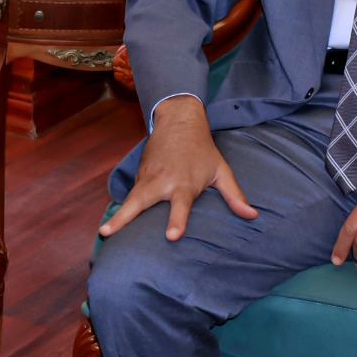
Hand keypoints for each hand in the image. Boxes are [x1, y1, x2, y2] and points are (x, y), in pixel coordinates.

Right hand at [99, 95, 257, 241]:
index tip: (172, 236)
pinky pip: (131, 196)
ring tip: (103, 233)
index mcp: (183, 183)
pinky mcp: (140, 177)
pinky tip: (113, 226)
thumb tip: (253, 216)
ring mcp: (147, 178)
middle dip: (124, 218)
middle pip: (140, 203)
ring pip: (130, 199)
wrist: (178, 120)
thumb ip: (234, 195)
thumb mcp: (221, 170)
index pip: (180, 206)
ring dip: (117, 216)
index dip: (177, 221)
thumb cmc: (202, 149)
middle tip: (108, 233)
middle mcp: (161, 182)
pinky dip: (122, 209)